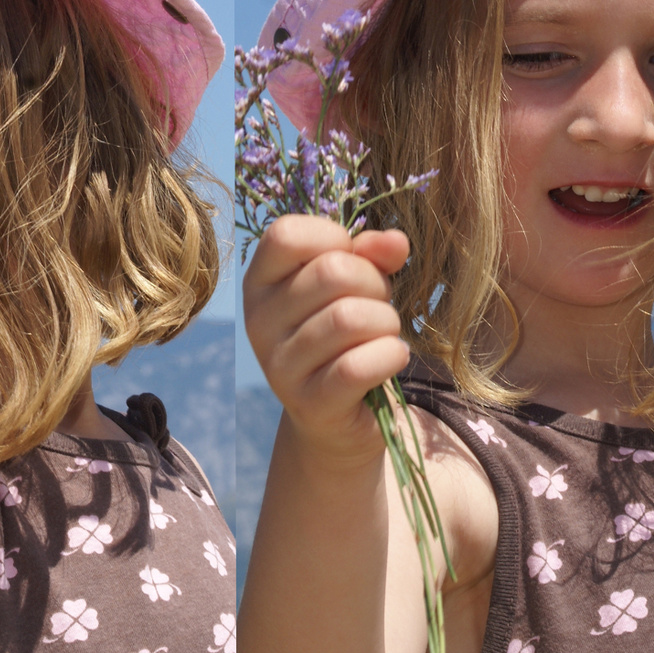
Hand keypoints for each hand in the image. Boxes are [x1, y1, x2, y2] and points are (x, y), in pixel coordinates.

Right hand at [244, 214, 410, 466]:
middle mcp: (258, 321)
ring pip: (350, 318)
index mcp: (259, 283)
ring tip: (383, 335)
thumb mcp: (351, 285)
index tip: (350, 259)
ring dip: (386, 323)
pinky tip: (391, 358)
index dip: (334, 238)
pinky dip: (391, 356)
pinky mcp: (309, 403)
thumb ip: (370, 254)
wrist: (334, 417)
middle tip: (376, 305)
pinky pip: (359, 365)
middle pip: (332, 272)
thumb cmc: (342, 336)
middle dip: (374, 284)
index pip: (286, 235)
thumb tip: (395, 242)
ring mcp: (279, 365)